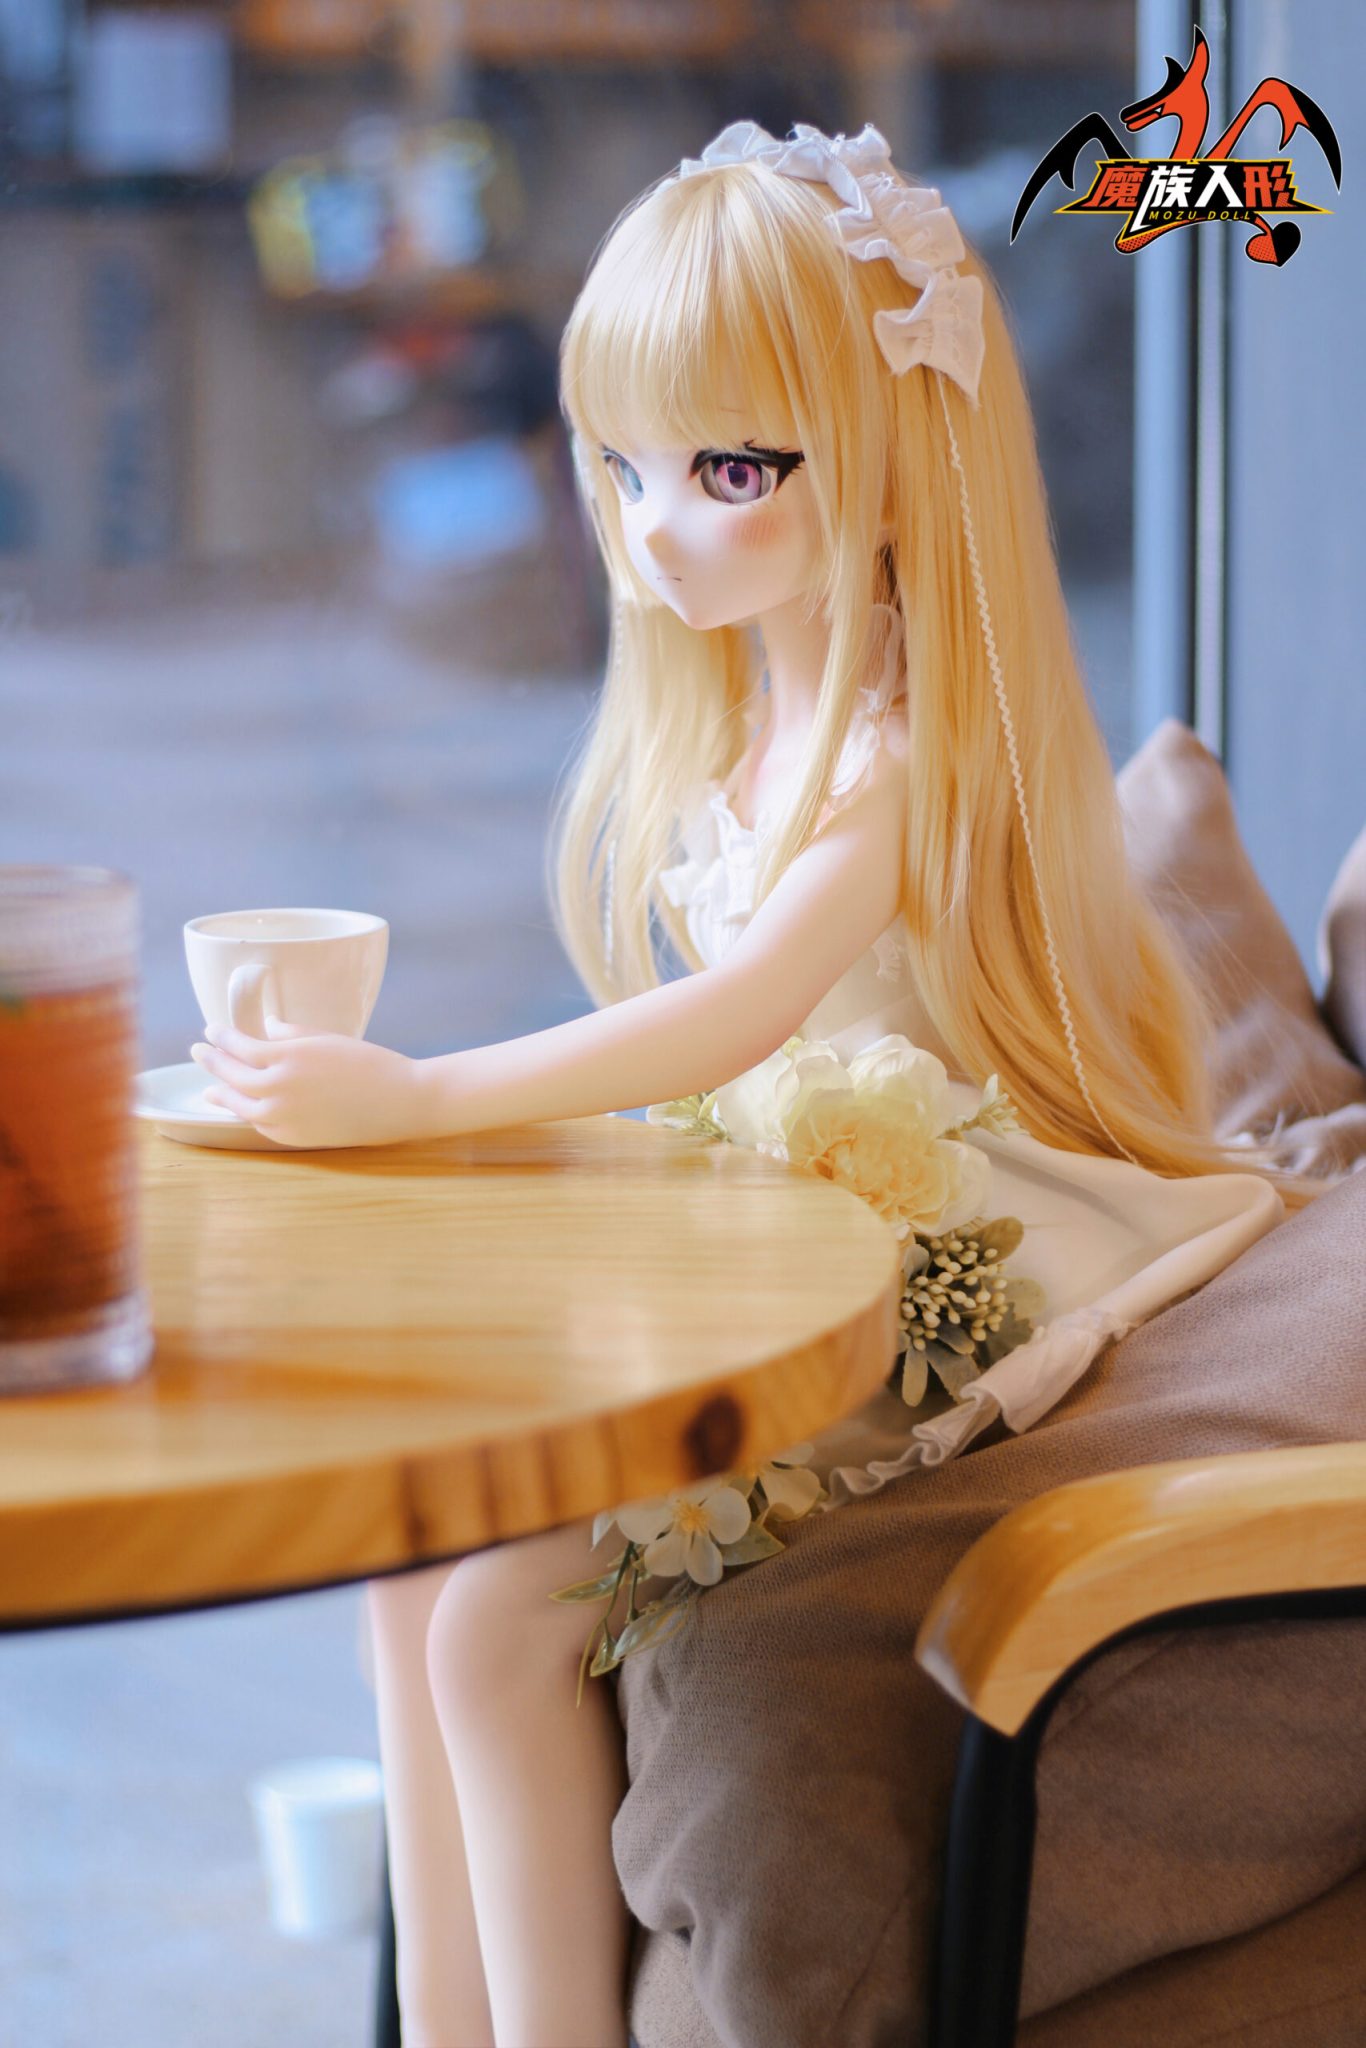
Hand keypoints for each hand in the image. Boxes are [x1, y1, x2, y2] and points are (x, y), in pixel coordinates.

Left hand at [190, 1017, 431, 1148]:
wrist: (399, 1102)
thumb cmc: (370, 1063)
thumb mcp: (327, 1039)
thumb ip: (291, 1034)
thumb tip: (266, 1029)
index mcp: (288, 1057)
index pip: (240, 1045)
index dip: (222, 1037)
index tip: (212, 1030)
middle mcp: (279, 1088)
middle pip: (233, 1074)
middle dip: (213, 1062)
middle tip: (199, 1052)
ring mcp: (285, 1116)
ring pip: (240, 1105)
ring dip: (222, 1093)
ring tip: (209, 1089)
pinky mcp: (294, 1137)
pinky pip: (261, 1124)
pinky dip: (247, 1114)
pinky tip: (243, 1108)